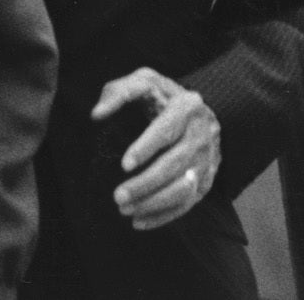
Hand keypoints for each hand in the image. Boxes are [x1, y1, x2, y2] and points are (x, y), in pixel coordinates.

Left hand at [95, 67, 221, 230]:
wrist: (199, 110)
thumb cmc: (160, 95)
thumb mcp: (143, 81)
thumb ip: (118, 92)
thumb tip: (97, 115)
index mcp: (186, 106)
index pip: (167, 129)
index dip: (146, 147)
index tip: (124, 165)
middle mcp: (201, 134)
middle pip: (175, 164)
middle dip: (146, 183)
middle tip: (118, 196)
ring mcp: (207, 160)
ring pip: (183, 188)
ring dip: (153, 203)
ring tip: (124, 209)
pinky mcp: (205, 180)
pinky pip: (187, 204)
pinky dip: (164, 216)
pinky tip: (139, 222)